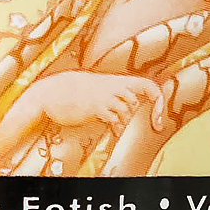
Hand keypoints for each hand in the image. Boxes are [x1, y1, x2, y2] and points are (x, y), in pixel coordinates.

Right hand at [32, 69, 166, 135]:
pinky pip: (113, 118)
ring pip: (126, 110)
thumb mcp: (97, 89)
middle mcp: (111, 86)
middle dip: (134, 114)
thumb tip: (130, 107)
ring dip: (122, 120)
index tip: (158, 117)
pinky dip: (115, 126)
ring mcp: (104, 95)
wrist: (50, 92)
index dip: (158, 100)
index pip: (147, 85)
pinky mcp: (95, 106)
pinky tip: (112, 129)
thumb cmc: (73, 92)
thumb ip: (113, 94)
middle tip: (129, 124)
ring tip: (114, 125)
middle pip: (135, 100)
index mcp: (114, 80)